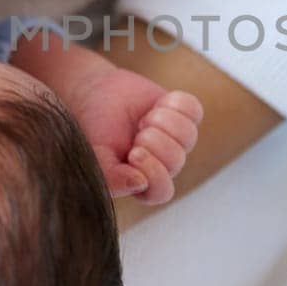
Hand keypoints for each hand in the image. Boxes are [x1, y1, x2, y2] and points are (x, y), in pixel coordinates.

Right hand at [60, 66, 203, 205]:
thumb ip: (111, 178)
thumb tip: (140, 183)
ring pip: (188, 136)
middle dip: (155, 142)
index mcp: (141, 181)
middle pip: (176, 161)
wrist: (92, 94)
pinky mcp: (181, 113)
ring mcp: (174, 139)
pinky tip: (157, 105)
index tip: (134, 153)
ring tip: (144, 118)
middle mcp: (162, 164)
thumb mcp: (94, 156)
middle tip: (138, 132)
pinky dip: (174, 104)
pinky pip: (194, 110)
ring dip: (163, 122)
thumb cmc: (92, 129)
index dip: (154, 172)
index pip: (161, 191)